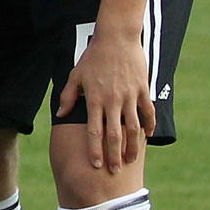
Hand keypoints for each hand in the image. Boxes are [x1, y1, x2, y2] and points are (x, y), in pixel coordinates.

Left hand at [58, 23, 153, 171]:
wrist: (116, 37)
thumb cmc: (93, 57)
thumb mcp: (76, 76)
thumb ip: (68, 97)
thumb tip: (60, 114)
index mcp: (94, 99)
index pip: (94, 131)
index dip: (95, 150)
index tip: (95, 164)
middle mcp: (112, 101)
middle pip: (114, 135)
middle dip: (113, 156)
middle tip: (114, 171)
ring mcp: (129, 96)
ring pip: (133, 127)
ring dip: (132, 146)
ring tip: (130, 159)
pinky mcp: (142, 89)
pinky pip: (147, 112)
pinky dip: (149, 125)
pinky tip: (147, 137)